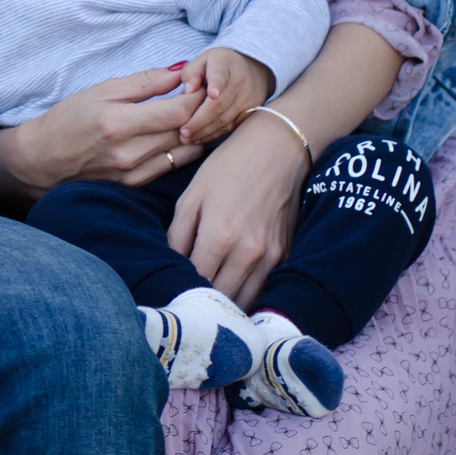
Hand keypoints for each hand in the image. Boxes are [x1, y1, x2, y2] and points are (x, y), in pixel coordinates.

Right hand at [0, 67, 208, 206]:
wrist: (43, 161)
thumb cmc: (69, 119)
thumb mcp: (101, 91)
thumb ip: (144, 81)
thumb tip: (181, 71)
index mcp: (118, 123)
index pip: (178, 111)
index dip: (198, 96)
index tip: (203, 84)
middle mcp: (129, 152)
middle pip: (187, 131)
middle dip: (202, 111)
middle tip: (206, 96)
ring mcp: (134, 173)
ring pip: (186, 151)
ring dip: (196, 132)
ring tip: (194, 115)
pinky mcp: (136, 185)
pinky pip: (174, 166)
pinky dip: (184, 148)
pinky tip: (180, 134)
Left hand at [165, 114, 311, 305]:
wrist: (278, 149)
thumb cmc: (229, 167)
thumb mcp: (192, 195)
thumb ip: (178, 235)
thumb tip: (170, 265)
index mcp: (219, 235)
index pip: (195, 282)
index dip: (180, 290)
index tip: (170, 291)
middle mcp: (248, 252)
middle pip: (220, 298)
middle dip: (201, 302)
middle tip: (187, 300)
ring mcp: (271, 256)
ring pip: (244, 301)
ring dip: (225, 305)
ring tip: (208, 301)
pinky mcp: (285, 255)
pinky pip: (264, 288)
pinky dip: (247, 294)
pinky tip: (232, 289)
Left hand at [176, 48, 272, 145]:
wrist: (251, 70)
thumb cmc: (217, 65)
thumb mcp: (202, 60)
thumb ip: (191, 72)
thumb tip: (188, 90)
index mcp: (224, 65)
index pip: (220, 74)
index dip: (217, 84)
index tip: (212, 93)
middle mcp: (240, 82)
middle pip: (219, 105)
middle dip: (199, 121)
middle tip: (182, 132)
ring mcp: (248, 99)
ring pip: (225, 120)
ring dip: (205, 132)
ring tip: (187, 139)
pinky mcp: (250, 113)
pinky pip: (231, 128)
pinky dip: (214, 135)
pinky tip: (199, 139)